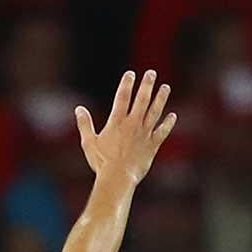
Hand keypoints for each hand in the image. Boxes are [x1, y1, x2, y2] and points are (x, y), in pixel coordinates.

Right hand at [75, 70, 177, 189]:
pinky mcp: (152, 146)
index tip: (131, 74)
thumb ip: (84, 124)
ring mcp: (144, 134)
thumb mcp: (89, 142)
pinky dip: (168, 124)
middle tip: (151, 73)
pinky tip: (173, 116)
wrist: (118, 178)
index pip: (122, 97)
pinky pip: (162, 132)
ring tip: (165, 87)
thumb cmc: (101, 162)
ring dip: (161, 98)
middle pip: (142, 100)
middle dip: (147, 85)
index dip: (127, 84)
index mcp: (117, 122)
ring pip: (155, 112)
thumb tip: (79, 109)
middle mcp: (132, 124)